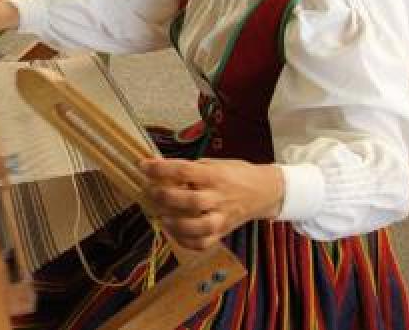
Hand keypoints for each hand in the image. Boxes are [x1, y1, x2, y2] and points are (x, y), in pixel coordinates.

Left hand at [138, 158, 283, 251]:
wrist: (264, 191)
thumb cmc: (234, 174)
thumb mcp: (213, 164)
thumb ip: (189, 169)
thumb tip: (156, 167)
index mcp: (215, 176)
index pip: (185, 171)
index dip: (161, 169)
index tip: (143, 166)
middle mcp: (219, 198)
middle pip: (190, 201)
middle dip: (165, 197)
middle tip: (151, 192)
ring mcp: (222, 218)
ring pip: (198, 227)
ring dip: (175, 224)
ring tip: (161, 216)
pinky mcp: (223, 233)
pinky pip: (203, 243)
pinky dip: (185, 241)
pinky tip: (174, 231)